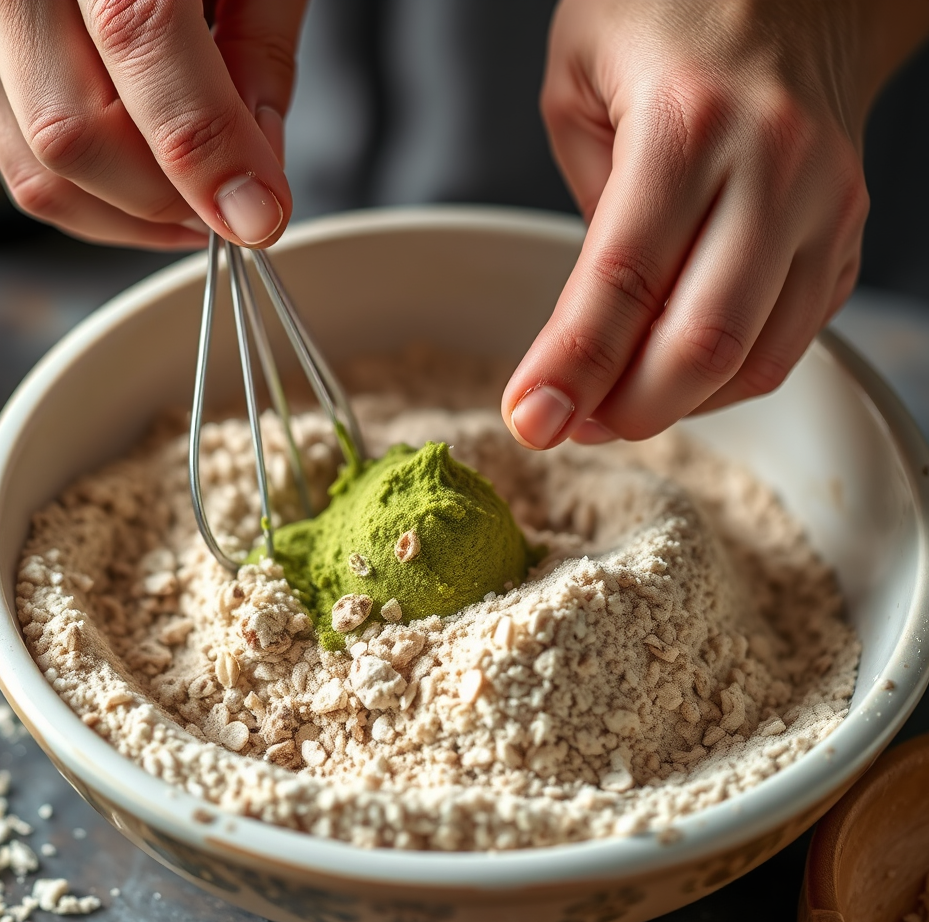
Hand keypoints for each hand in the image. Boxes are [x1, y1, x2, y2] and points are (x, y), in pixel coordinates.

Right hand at [0, 0, 305, 249]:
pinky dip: (103, 203)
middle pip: (73, 135)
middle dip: (172, 200)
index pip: (142, 47)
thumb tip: (253, 180)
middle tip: (239, 207)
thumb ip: (258, 56)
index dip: (208, 154)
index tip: (261, 217)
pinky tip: (156, 185)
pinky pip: (32, 174)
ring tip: (202, 204)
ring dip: (139, 218)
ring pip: (44, 176)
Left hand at [502, 0, 924, 448]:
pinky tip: (676, 376)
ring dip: (677, 408)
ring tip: (613, 410)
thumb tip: (598, 322)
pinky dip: (727, 381)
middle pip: (703, 342)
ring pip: (756, 358)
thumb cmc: (670, 13)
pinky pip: (791, 340)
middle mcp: (771, 168)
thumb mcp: (579, 80)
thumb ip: (586, 203)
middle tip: (571, 425)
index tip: (530, 420)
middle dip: (627, 411)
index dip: (572, 368)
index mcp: (687, 122)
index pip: (621, 281)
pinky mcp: (846, 233)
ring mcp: (825, 204)